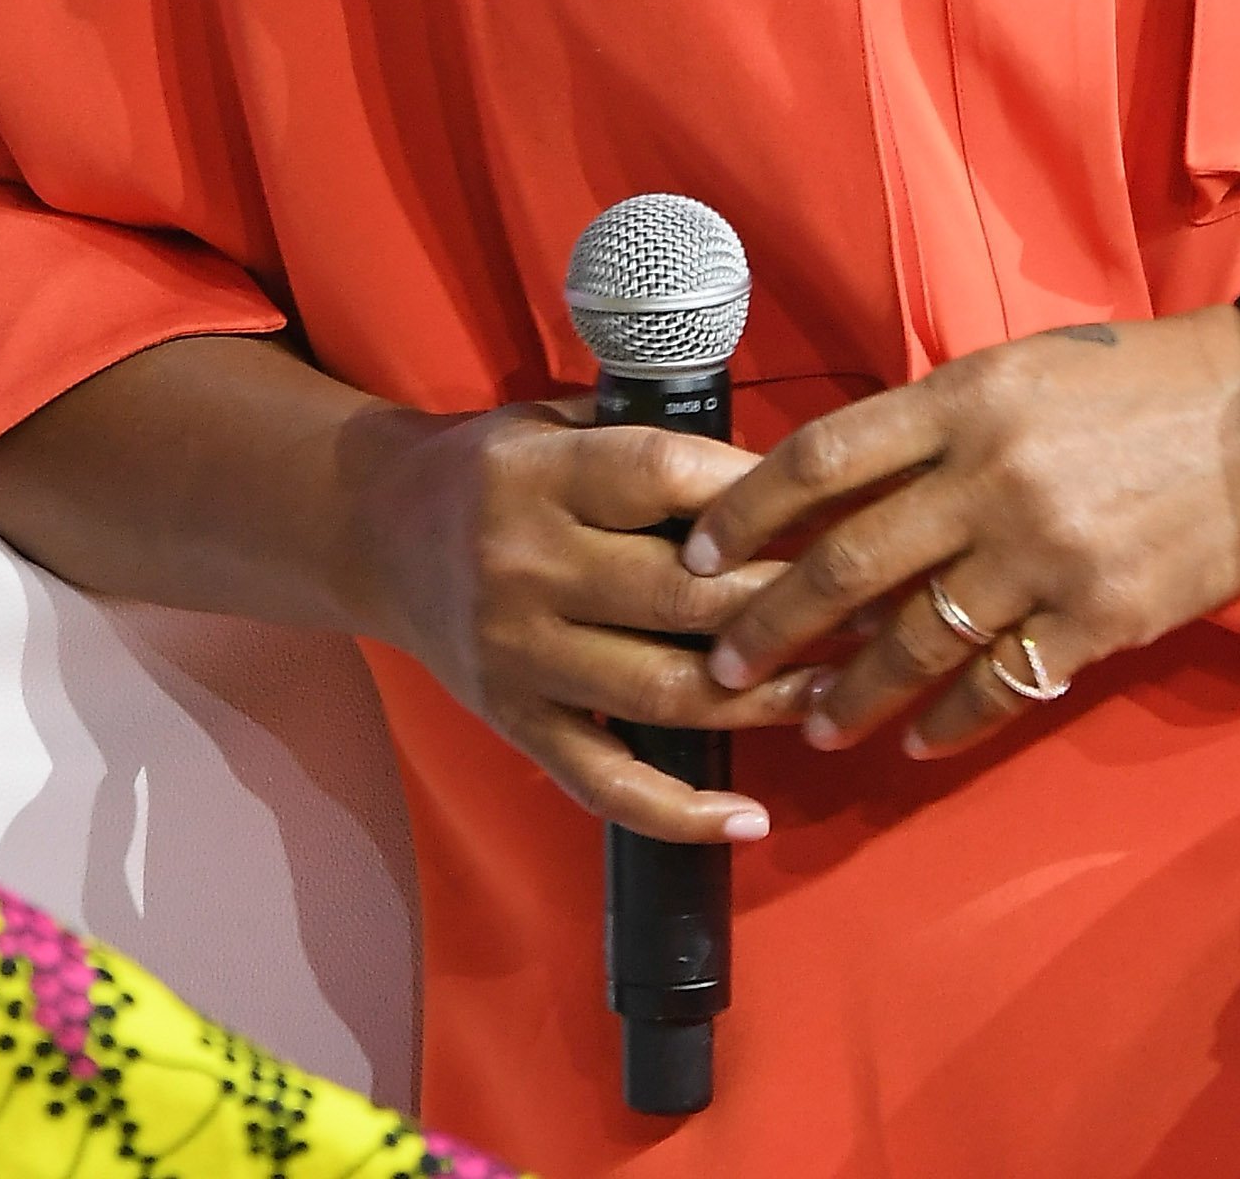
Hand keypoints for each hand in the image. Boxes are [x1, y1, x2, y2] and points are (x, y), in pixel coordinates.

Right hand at [347, 400, 817, 842]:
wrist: (372, 531)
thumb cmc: (498, 467)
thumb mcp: (559, 420)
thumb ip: (651, 441)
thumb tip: (780, 469)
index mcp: (541, 476)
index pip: (665, 478)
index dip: (753, 496)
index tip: (830, 507)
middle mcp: (527, 567)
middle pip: (679, 596)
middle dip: (785, 604)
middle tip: (868, 604)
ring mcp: (518, 656)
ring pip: (661, 692)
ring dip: (761, 701)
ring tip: (837, 691)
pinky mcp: (513, 722)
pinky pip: (603, 782)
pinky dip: (677, 812)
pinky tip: (746, 819)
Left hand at [681, 311, 1239, 761]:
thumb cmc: (1142, 380)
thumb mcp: (1027, 368)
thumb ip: (938, 422)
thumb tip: (842, 484)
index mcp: (968, 398)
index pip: (822, 460)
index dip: (745, 511)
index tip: (696, 551)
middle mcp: (993, 476)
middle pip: (846, 564)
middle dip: (770, 623)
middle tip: (723, 663)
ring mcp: (1045, 553)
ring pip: (914, 641)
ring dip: (850, 692)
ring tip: (814, 723)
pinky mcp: (1098, 616)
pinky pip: (1000, 683)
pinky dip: (949, 719)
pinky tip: (918, 737)